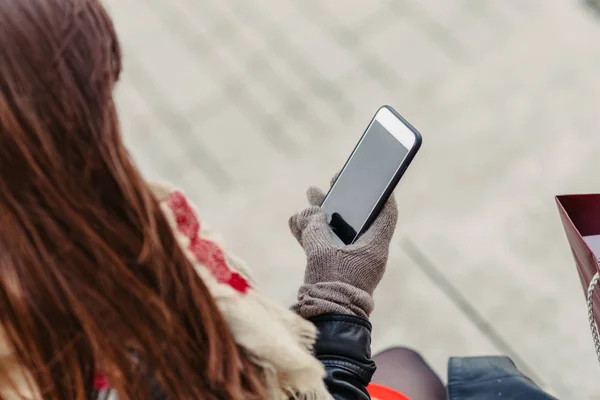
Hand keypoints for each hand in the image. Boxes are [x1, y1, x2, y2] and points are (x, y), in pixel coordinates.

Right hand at [289, 185, 397, 317]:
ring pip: (338, 231)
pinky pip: (325, 245)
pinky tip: (296, 222)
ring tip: (311, 194)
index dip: (382, 195)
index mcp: (374, 246)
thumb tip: (308, 212)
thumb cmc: (332, 286)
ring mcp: (350, 262)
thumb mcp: (321, 251)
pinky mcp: (336, 271)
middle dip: (343, 200)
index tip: (377, 180)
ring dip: (323, 215)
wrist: (327, 321)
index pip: (386, 214)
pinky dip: (313, 234)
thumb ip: (314, 227)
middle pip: (358, 219)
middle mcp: (365, 253)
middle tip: (334, 181)